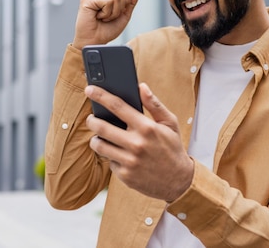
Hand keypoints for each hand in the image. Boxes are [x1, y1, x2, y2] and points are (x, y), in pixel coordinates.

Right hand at [72, 0, 138, 48]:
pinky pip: (108, 2)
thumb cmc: (106, 31)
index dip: (127, 1)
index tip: (116, 13)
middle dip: (120, 7)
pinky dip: (107, 13)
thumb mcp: (124, 15)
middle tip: (108, 16)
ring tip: (103, 18)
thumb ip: (131, 0)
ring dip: (113, 12)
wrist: (93, 42)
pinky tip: (98, 17)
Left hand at [85, 83, 193, 201]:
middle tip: (92, 118)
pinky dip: (111, 156)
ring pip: (100, 146)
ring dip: (96, 139)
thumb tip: (141, 86)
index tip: (90, 90)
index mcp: (147, 127)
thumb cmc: (173, 148)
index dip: (101, 96)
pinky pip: (109, 162)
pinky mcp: (125, 176)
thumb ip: (154, 104)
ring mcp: (130, 161)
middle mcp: (136, 144)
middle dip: (92, 120)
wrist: (179, 181)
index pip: (118, 106)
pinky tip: (119, 154)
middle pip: (102, 127)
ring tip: (100, 136)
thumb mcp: (170, 123)